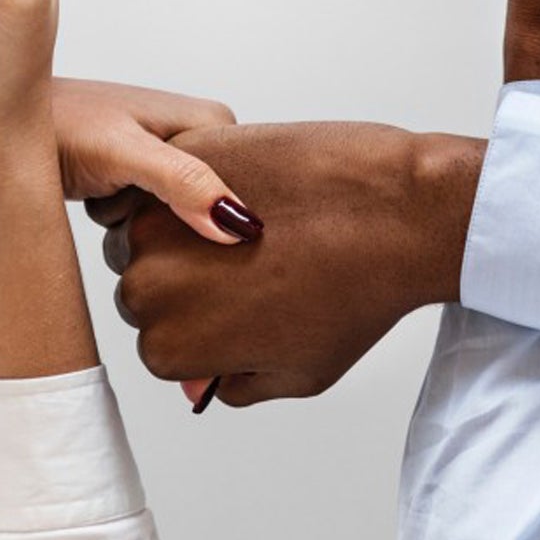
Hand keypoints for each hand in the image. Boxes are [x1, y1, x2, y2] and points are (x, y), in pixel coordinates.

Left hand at [53, 79, 259, 243]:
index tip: (174, 209)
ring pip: (180, 227)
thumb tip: (238, 224)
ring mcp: (165, 164)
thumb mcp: (123, 152)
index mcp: (210, 121)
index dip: (220, 213)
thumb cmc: (58, 123)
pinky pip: (151, 227)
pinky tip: (105, 212)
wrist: (1, 128)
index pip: (249, 186)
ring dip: (145, 231)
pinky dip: (127, 230)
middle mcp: (194, 140)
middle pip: (213, 212)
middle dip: (177, 226)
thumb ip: (181, 181)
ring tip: (112, 202)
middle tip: (132, 201)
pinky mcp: (138, 184)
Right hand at [89, 121, 481, 407]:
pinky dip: (200, 179)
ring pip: (148, 226)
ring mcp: (161, 213)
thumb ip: (238, 382)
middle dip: (183, 278)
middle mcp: (150, 282)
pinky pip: (174, 172)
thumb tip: (203, 382)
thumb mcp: (300, 373)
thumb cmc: (357, 292)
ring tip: (249, 226)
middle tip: (244, 267)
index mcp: (170, 342)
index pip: (158, 341)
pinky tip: (251, 187)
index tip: (237, 309)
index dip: (201, 326)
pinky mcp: (184, 157)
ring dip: (180, 225)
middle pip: (144, 285)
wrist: (395, 212)